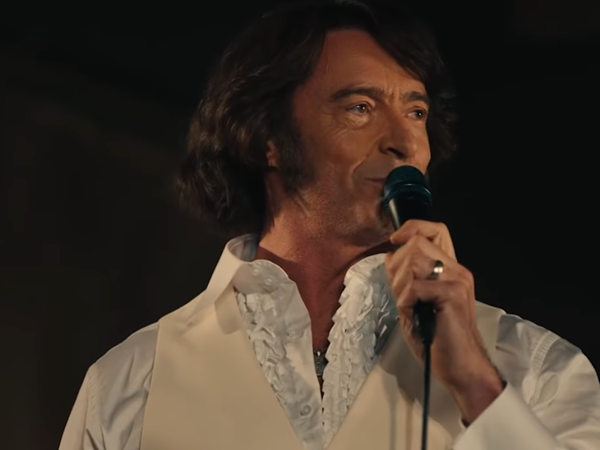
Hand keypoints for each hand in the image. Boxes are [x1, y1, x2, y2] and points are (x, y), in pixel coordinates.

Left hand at [385, 219, 503, 422]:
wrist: (460, 367)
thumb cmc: (436, 339)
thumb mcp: (416, 302)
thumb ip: (407, 277)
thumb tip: (390, 255)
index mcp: (450, 269)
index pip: (434, 230)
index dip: (412, 228)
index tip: (395, 241)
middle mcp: (456, 269)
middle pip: (414, 244)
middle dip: (396, 268)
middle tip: (403, 296)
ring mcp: (456, 280)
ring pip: (412, 261)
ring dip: (400, 286)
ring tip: (410, 307)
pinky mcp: (452, 294)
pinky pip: (413, 287)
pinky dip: (405, 302)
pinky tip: (415, 316)